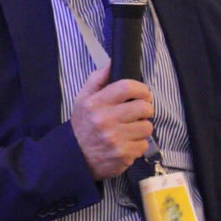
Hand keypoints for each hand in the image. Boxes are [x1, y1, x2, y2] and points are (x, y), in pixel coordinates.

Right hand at [69, 65, 153, 179]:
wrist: (74, 157)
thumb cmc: (82, 126)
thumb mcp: (82, 99)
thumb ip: (97, 79)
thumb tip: (112, 63)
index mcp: (96, 104)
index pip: (127, 87)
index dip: (141, 89)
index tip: (143, 94)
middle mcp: (105, 120)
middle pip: (143, 107)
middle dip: (145, 109)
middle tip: (138, 113)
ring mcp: (115, 139)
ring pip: (147, 127)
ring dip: (141, 128)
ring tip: (129, 130)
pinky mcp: (123, 155)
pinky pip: (144, 145)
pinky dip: (138, 145)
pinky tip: (126, 144)